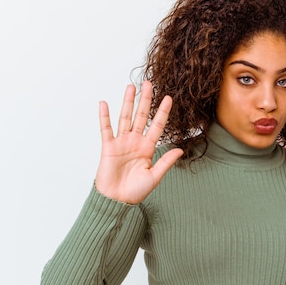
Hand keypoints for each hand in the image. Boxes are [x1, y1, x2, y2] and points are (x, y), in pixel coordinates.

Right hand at [94, 81, 182, 203]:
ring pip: (125, 118)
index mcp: (148, 148)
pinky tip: (105, 104)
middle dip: (145, 100)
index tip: (168, 98)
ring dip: (128, 102)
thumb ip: (166, 162)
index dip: (162, 112)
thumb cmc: (136, 191)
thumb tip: (181, 150)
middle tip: (149, 84)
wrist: (117, 200)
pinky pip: (106, 129)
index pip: (157, 126)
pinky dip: (104, 117)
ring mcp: (122, 143)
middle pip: (141, 116)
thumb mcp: (155, 176)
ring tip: (131, 87)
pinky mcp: (108, 147)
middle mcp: (135, 142)